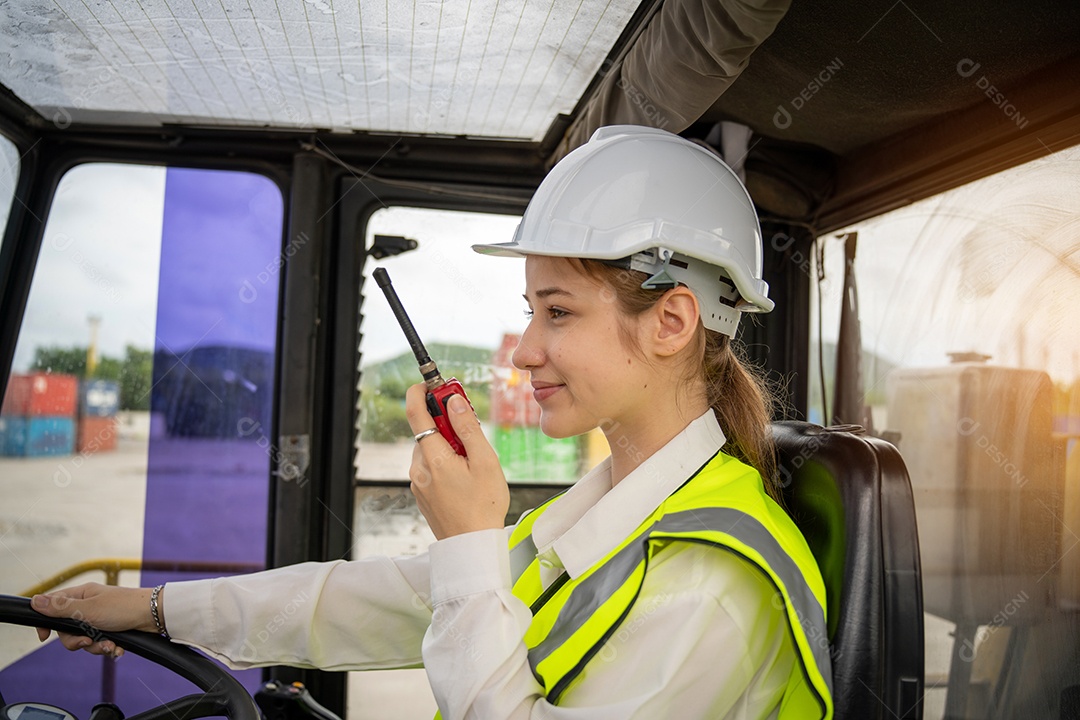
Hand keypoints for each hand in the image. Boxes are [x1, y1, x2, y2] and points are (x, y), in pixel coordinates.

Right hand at [31, 582, 158, 657]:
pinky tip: (117, 648)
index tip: (45, 636)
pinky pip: (99, 644)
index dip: (47, 622)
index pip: (53, 606)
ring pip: (84, 641)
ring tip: (109, 644)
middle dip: (77, 641)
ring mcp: (100, 619)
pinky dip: (107, 648)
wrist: (155, 616)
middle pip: (67, 630)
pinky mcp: (111, 630)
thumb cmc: (124, 607)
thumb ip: (61, 608)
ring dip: (95, 646)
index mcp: (81, 595)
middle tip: (88, 641)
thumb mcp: (88, 609)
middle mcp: (88, 606)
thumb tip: (35, 601)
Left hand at [405, 384, 509, 539]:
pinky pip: (430, 465)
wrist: (472, 546)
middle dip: (446, 422)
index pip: (415, 413)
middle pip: (427, 431)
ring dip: (447, 443)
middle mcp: (419, 468)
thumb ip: (468, 428)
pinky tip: (464, 476)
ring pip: (429, 448)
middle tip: (470, 423)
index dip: (420, 392)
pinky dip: (445, 460)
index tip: (432, 383)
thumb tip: (454, 402)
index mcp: (434, 458)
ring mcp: (418, 482)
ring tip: (473, 460)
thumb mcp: (485, 462)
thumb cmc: (483, 507)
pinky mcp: (422, 493)